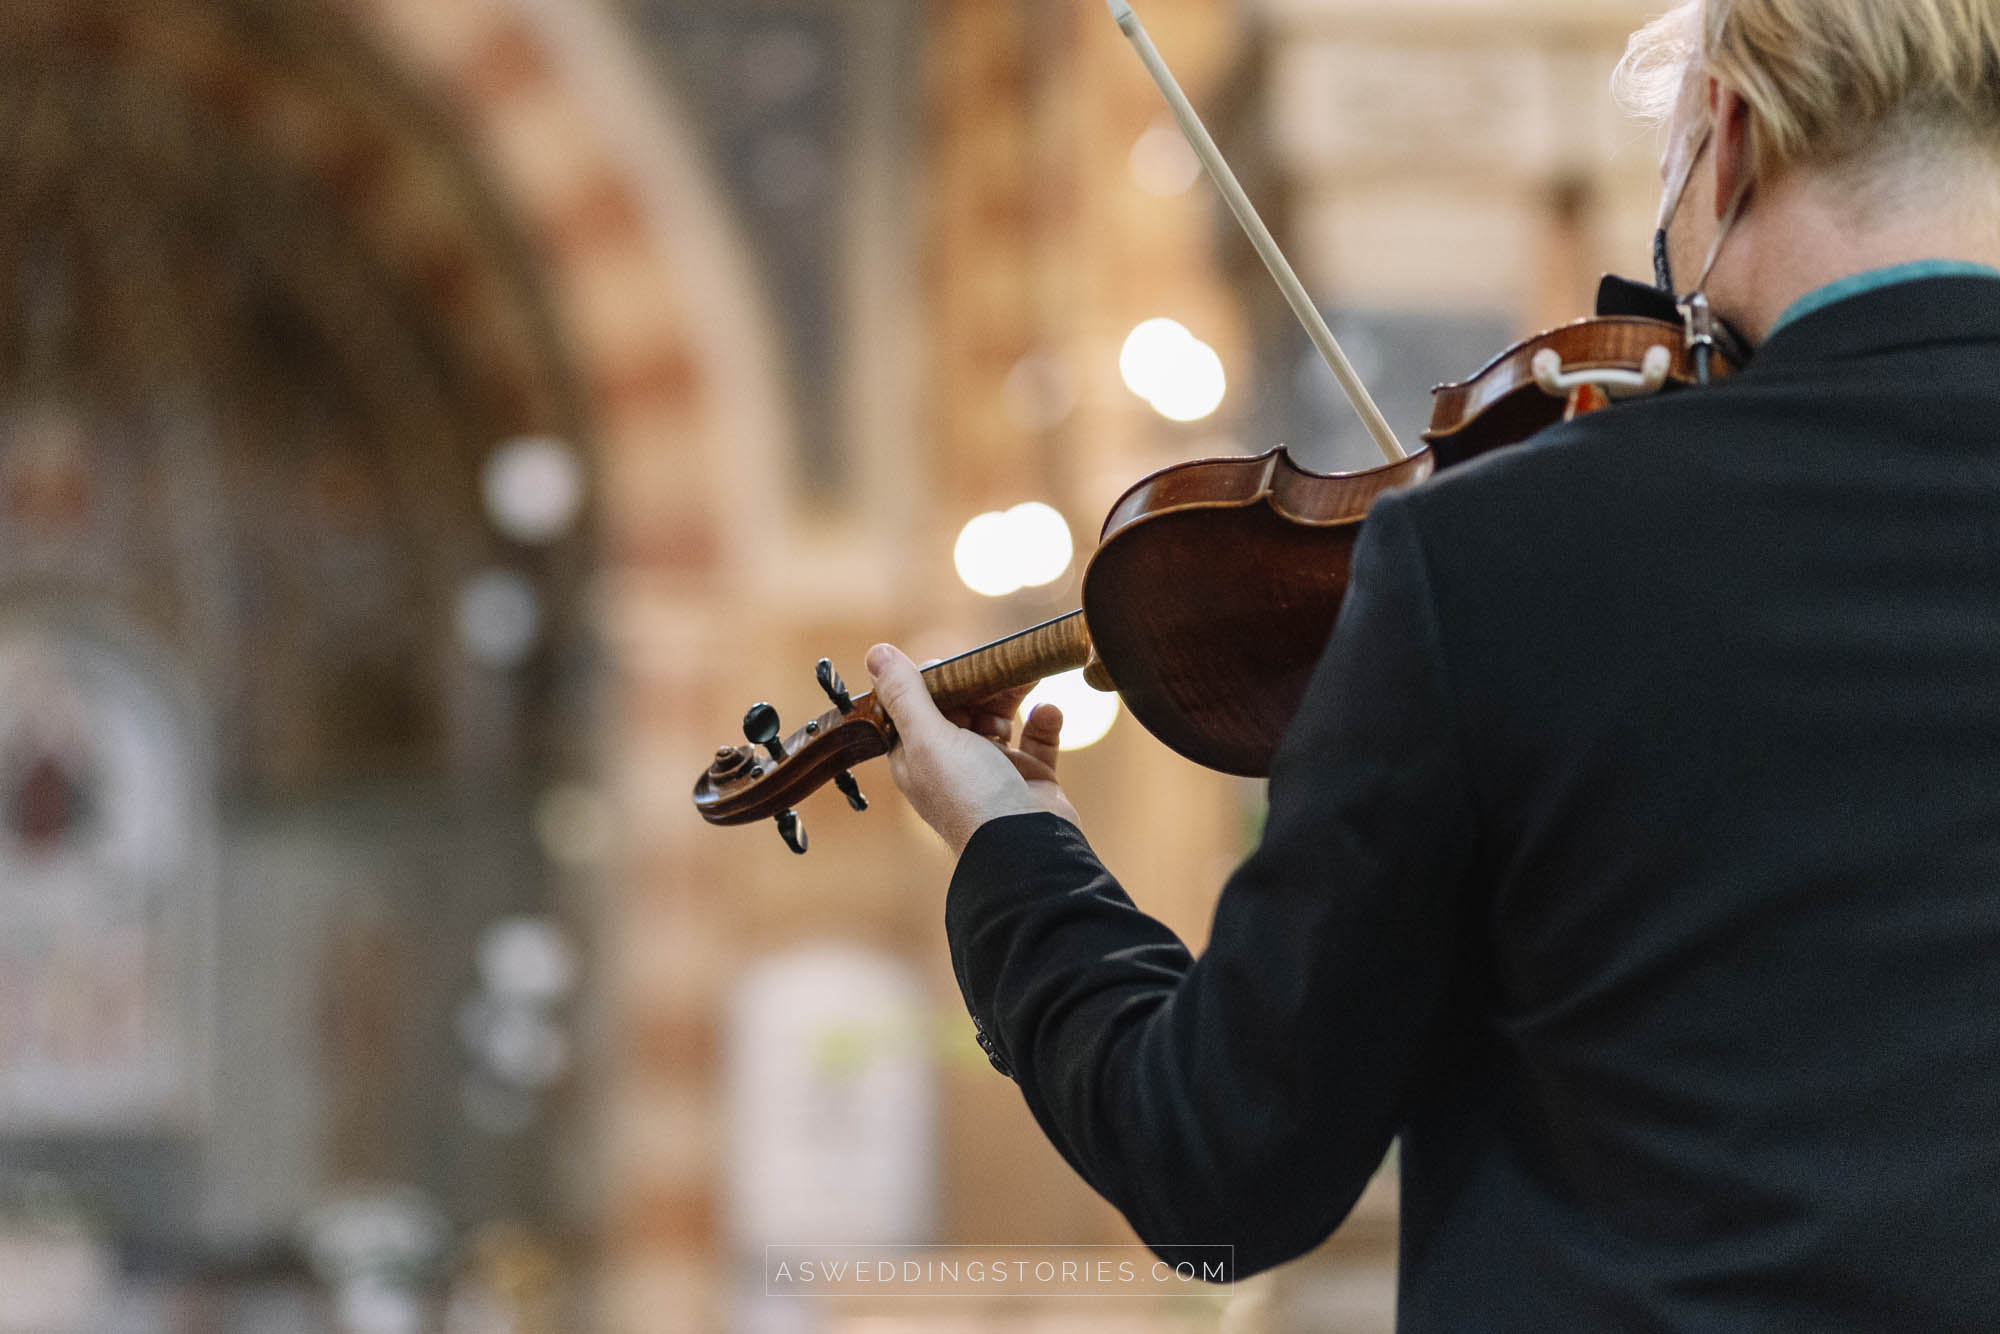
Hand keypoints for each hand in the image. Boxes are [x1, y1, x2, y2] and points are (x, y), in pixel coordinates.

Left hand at [866, 643, 1081, 856]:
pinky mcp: (1029, 777)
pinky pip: (1036, 741)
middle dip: (980, 682)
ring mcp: (992, 771)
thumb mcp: (928, 739)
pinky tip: (1048, 711)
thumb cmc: (970, 795)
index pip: (917, 705)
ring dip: (1013, 695)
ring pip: (999, 719)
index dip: (935, 679)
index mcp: (917, 757)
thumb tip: (876, 652)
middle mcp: (951, 763)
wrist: (1027, 848)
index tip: (955, 659)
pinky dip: (1043, 722)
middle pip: (962, 707)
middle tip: (999, 660)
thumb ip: (904, 694)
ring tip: (1028, 675)